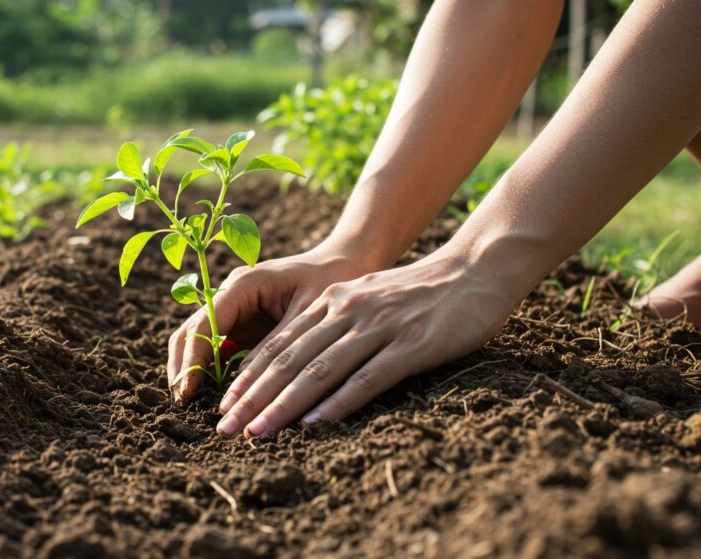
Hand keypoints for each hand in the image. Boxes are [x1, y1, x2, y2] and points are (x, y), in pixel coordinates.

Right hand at [167, 242, 382, 402]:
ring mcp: (234, 310)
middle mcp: (230, 295)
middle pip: (190, 332)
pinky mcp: (244, 324)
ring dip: (194, 371)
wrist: (346, 263)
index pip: (203, 325)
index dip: (192, 360)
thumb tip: (243, 383)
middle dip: (183, 367)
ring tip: (191, 404)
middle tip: (182, 402)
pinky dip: (213, 372)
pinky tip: (217, 396)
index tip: (187, 392)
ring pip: (199, 342)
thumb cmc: (330, 281)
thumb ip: (277, 346)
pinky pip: (219, 350)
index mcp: (242, 284)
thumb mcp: (308, 313)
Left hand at [215, 247, 521, 437]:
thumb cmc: (422, 293)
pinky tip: (314, 424)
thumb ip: (335, 323)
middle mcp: (346, 312)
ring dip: (282, 405)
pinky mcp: (410, 345)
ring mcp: (378, 327)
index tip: (223, 408)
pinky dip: (338, 402)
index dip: (247, 378)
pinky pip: (367, 378)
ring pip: (318, 371)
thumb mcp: (368, 298)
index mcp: (332, 302)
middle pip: (288, 361)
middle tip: (224, 429)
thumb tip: (303, 361)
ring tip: (255, 433)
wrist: (477, 269)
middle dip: (252, 398)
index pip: (279, 346)